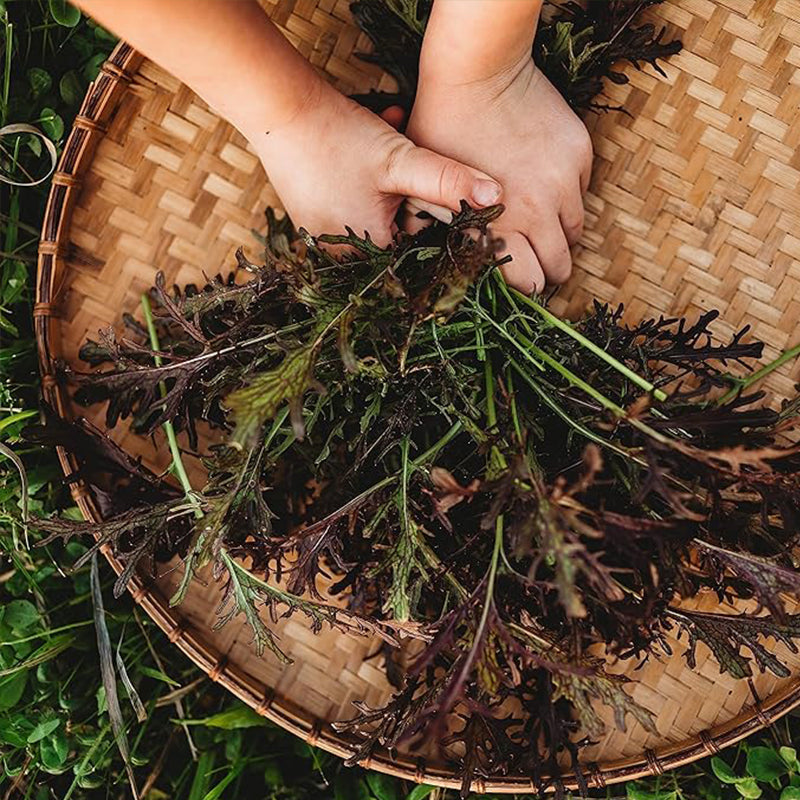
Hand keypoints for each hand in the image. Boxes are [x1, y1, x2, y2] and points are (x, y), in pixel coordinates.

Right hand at [252, 78, 502, 246]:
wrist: (280, 111)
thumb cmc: (341, 139)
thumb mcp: (401, 161)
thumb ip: (448, 181)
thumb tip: (495, 196)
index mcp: (368, 252)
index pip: (418, 245)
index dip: (429, 212)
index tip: (425, 183)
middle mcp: (343, 254)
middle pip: (395, 228)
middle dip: (406, 193)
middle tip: (401, 161)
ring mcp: (322, 236)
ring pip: (374, 213)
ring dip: (388, 182)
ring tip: (384, 142)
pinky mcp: (310, 217)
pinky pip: (349, 206)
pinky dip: (364, 182)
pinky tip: (363, 150)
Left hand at [407, 57, 592, 291]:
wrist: (476, 71)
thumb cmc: (440, 130)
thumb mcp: (424, 189)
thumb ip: (437, 230)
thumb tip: (435, 258)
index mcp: (497, 226)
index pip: (530, 283)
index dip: (525, 287)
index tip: (520, 281)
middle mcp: (537, 211)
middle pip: (561, 267)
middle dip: (549, 270)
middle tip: (535, 259)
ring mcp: (562, 182)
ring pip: (575, 231)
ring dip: (559, 233)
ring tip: (539, 222)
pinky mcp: (578, 154)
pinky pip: (581, 190)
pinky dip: (566, 194)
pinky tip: (543, 180)